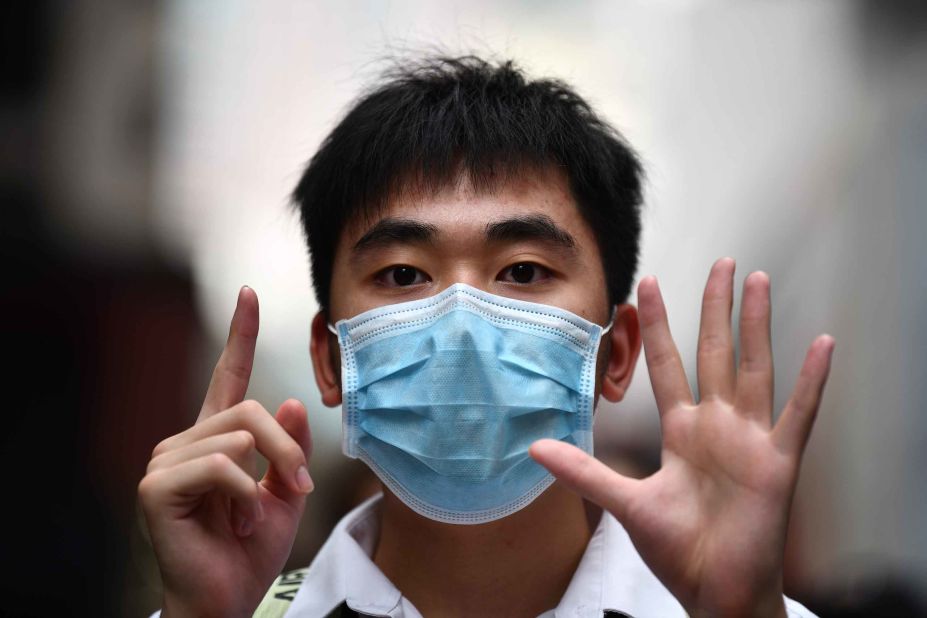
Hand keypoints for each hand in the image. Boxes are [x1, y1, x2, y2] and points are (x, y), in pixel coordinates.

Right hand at [138, 287, 313, 617]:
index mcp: (216, 439)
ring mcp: (166, 462)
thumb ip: (290, 448)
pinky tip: (239, 522)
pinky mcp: (157, 486)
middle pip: (251, 409)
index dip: (240, 335)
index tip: (249, 293)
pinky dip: (244, 495)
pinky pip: (221, 465)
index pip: (228, 376)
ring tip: (261, 513)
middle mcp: (186, 441)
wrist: (228, 598)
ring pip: (241, 433)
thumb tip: (294, 400)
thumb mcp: (285, 493)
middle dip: (288, 449)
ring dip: (270, 474)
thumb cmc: (251, 549)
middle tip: (301, 485)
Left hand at [531, 258, 833, 616]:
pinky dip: (811, 381)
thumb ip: (584, 472)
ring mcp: (750, 439)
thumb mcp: (626, 503)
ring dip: (756, 325)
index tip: (647, 284)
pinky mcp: (778, 462)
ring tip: (757, 281)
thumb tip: (535, 449)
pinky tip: (820, 345)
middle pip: (716, 352)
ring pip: (755, 368)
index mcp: (683, 430)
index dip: (658, 325)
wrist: (713, 589)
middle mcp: (717, 425)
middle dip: (715, 308)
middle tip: (720, 263)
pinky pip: (798, 414)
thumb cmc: (678, 548)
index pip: (668, 363)